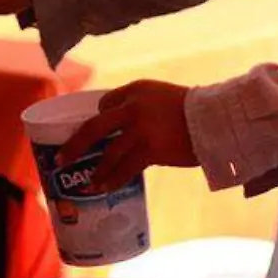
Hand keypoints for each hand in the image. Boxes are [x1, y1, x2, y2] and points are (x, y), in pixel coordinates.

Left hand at [55, 81, 198, 192]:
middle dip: (75, 145)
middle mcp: (132, 107)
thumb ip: (144, 108)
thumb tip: (127, 130)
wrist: (216, 118)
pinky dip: (112, 180)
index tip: (89, 134)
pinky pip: (125, 168)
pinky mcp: (150, 149)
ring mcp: (139, 129)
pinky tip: (105, 188)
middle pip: (93, 127)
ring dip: (96, 170)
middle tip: (61, 158)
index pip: (104, 104)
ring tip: (88, 184)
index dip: (96, 119)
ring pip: (108, 153)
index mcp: (135, 90)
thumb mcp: (163, 97)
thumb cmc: (194, 110)